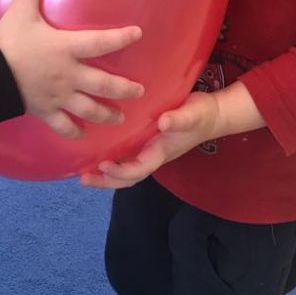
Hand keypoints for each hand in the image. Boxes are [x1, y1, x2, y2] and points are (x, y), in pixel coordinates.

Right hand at [0, 0, 143, 138]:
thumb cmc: (7, 42)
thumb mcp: (20, 12)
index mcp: (66, 48)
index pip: (101, 42)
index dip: (122, 38)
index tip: (138, 34)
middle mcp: (69, 75)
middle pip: (104, 84)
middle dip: (124, 89)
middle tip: (140, 91)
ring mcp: (58, 96)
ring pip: (89, 109)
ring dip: (107, 114)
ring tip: (120, 118)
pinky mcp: (45, 111)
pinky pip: (63, 126)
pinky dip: (74, 133)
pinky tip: (83, 136)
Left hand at [80, 91, 218, 188]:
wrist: (212, 114)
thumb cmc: (201, 114)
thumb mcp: (193, 114)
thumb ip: (179, 119)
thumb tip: (163, 123)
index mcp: (160, 152)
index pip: (138, 169)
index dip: (121, 172)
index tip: (103, 165)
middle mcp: (152, 155)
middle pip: (128, 177)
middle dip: (106, 180)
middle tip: (83, 179)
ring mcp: (149, 150)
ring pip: (125, 169)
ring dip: (106, 173)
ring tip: (84, 172)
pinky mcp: (146, 141)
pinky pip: (127, 155)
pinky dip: (111, 159)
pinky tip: (96, 152)